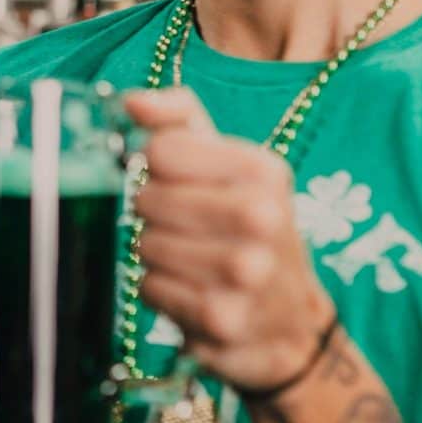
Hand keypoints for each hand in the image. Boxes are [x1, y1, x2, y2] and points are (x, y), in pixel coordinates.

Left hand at [124, 87, 334, 393]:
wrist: (291, 321)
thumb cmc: (248, 230)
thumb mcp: (228, 164)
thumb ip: (178, 120)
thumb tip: (131, 101)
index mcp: (264, 170)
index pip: (160, 150)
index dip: (154, 166)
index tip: (175, 179)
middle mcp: (263, 218)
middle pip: (147, 198)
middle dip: (153, 213)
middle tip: (184, 226)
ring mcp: (245, 272)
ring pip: (145, 245)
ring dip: (155, 255)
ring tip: (191, 260)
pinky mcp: (222, 319)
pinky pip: (150, 288)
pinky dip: (160, 290)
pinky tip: (192, 291)